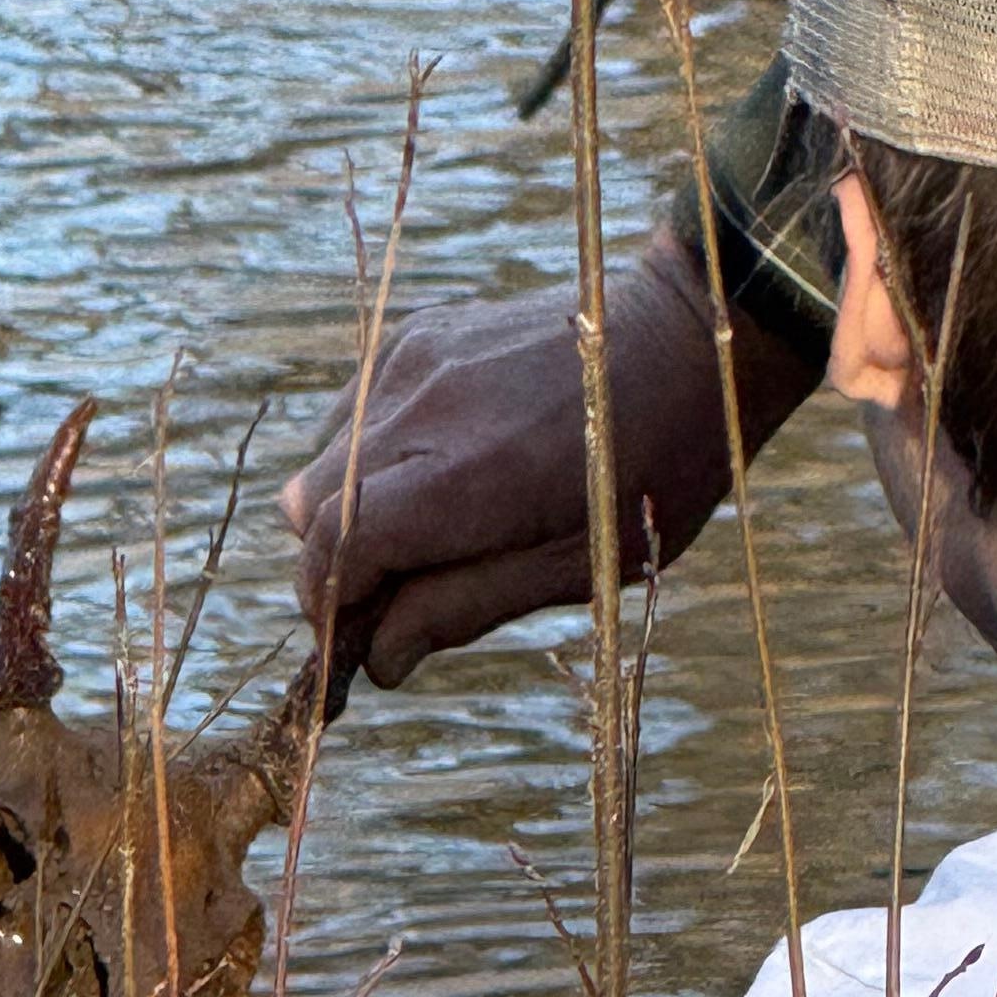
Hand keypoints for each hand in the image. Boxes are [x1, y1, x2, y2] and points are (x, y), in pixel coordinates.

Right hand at [280, 233, 821, 682]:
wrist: (687, 342)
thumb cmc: (647, 471)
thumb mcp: (574, 566)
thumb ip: (463, 608)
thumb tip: (378, 660)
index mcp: (465, 476)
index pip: (337, 546)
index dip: (329, 605)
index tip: (351, 646)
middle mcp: (423, 410)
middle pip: (310, 507)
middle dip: (336, 566)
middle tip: (395, 602)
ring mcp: (414, 363)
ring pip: (322, 460)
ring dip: (348, 511)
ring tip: (426, 535)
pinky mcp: (419, 337)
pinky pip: (352, 411)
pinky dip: (366, 458)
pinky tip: (431, 474)